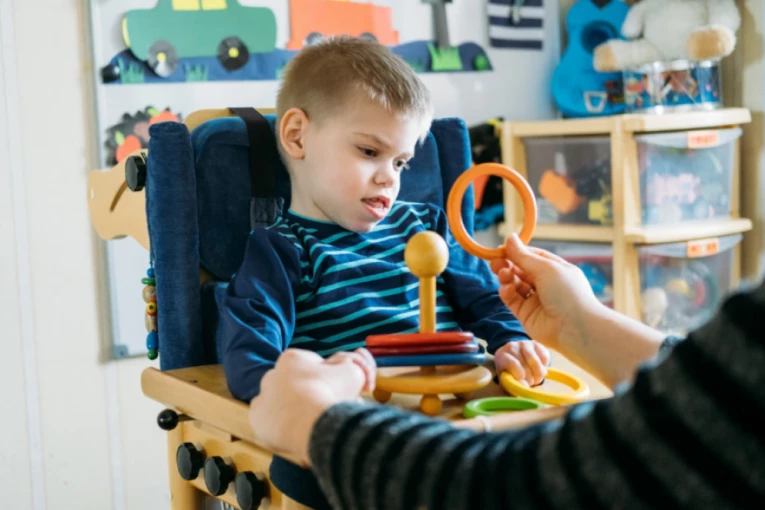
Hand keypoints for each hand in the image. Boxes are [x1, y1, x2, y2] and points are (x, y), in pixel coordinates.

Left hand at [249, 348, 376, 466]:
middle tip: (324, 408)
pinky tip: (296, 432)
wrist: (311, 423)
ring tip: (312, 424)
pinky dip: (282, 427)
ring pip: (280, 403)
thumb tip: (349, 365)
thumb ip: (351, 366)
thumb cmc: (330, 392)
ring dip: (294, 410)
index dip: (326, 378)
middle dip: (307, 393)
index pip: (310, 365)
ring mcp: (262, 397)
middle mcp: (271, 374)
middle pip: (293, 384)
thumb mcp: (352, 372)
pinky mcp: (256, 419)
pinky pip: (270, 422)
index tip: (335, 391)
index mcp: (291, 358)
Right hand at [490, 234, 603, 351]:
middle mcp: (546, 284)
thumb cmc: (567, 293)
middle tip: (494, 261)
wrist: (575, 329)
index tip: (502, 248)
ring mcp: (536, 300)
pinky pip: (513, 300)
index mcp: (556, 270)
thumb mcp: (545, 268)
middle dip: (508, 264)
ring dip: (506, 277)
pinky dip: (507, 293)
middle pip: (521, 270)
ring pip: (515, 285)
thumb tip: (509, 238)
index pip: (533, 257)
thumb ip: (523, 256)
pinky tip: (506, 288)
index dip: (518, 252)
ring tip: (502, 273)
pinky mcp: (526, 314)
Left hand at [494, 340, 550, 386]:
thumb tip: (523, 386)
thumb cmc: (510, 373)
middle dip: (529, 378)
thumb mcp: (506, 380)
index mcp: (501, 356)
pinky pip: (544, 358)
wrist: (515, 359)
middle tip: (530, 383)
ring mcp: (524, 343)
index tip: (524, 384)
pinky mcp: (536, 344)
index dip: (520, 376)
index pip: (512, 364)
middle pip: (525, 365)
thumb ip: (512, 385)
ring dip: (538, 374)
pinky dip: (544, 367)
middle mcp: (511, 346)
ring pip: (536, 362)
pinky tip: (538, 369)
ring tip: (536, 379)